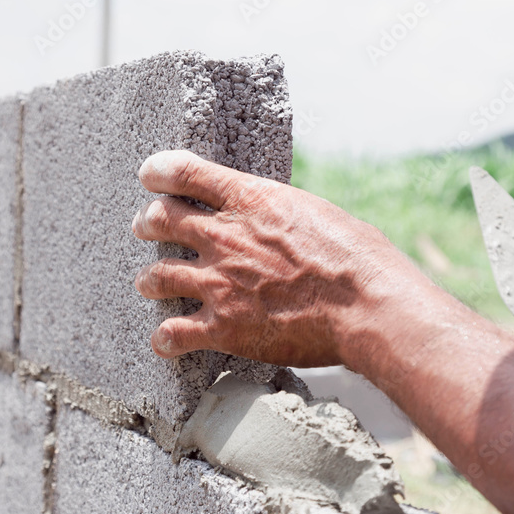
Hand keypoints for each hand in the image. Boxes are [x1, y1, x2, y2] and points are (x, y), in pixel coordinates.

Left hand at [132, 150, 403, 367]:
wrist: (368, 307)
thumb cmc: (359, 259)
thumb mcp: (316, 214)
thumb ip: (280, 216)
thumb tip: (277, 223)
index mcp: (251, 201)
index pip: (185, 172)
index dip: (159, 172)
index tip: (150, 176)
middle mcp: (225, 238)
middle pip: (160, 219)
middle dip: (148, 222)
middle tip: (145, 227)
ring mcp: (219, 283)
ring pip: (157, 276)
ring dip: (150, 279)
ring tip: (149, 282)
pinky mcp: (223, 327)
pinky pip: (172, 335)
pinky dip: (164, 339)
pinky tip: (164, 342)